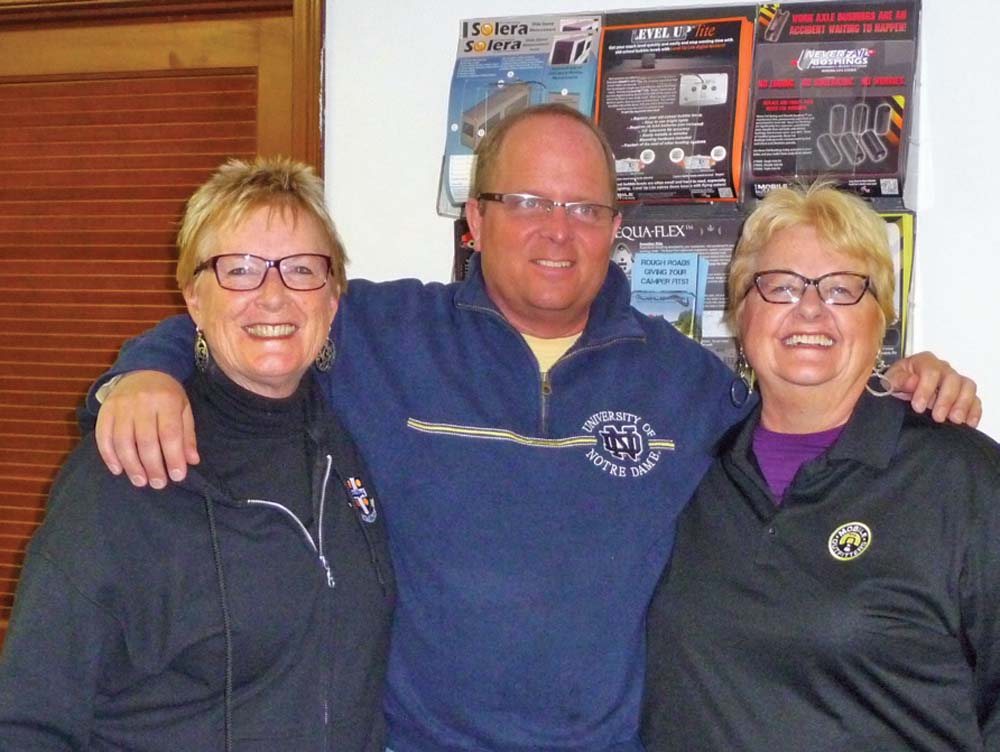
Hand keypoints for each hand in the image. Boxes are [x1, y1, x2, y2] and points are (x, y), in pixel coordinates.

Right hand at [95, 371, 198, 487]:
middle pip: (146, 440)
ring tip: (140, 481)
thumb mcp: (184, 409)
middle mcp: (142, 402)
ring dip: (131, 465)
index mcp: (166, 401)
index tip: (178, 476)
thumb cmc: (167, 394)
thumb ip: (187, 435)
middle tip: (158, 484)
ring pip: (123, 441)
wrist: (143, 369)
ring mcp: (121, 406)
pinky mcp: (105, 410)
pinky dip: (109, 456)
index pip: (170, 434)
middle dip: (153, 466)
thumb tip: (192, 461)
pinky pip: (103, 436)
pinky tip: (118, 470)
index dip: (173, 457)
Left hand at [884, 351, 981, 427]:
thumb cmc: (898, 383)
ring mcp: (956, 381)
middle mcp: (943, 369)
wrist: (901, 391)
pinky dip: (973, 411)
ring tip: (954, 420)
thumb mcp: (890, 380)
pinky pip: (975, 400)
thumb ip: (898, 380)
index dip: (926, 389)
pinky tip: (968, 423)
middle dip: (946, 400)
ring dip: (962, 404)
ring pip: (967, 387)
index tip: (918, 407)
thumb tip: (912, 382)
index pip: (931, 371)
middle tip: (938, 417)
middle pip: (952, 379)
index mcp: (925, 362)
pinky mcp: (964, 395)